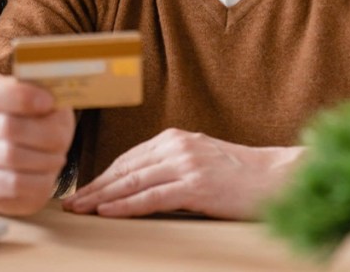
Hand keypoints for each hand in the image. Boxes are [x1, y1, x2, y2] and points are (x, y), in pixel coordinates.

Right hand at [0, 72, 75, 215]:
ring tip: (57, 158)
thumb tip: (50, 101)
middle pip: (8, 127)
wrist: (3, 155)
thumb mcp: (41, 99)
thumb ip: (45, 95)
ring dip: (44, 159)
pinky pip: (15, 184)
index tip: (49, 103)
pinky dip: (39, 180)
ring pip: (12, 158)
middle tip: (62, 140)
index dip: (24, 97)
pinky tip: (46, 174)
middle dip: (44, 135)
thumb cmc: (32, 121)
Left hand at [62, 128, 303, 219]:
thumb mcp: (201, 162)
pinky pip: (152, 197)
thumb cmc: (242, 176)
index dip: (102, 176)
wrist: (280, 178)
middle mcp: (176, 146)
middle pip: (125, 169)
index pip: (128, 159)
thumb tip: (140, 185)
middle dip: (94, 187)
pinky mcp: (197, 185)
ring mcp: (186, 164)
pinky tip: (108, 211)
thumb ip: (172, 167)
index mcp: (175, 139)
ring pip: (133, 182)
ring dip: (101, 197)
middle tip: (69, 201)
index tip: (82, 190)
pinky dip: (126, 205)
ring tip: (79, 208)